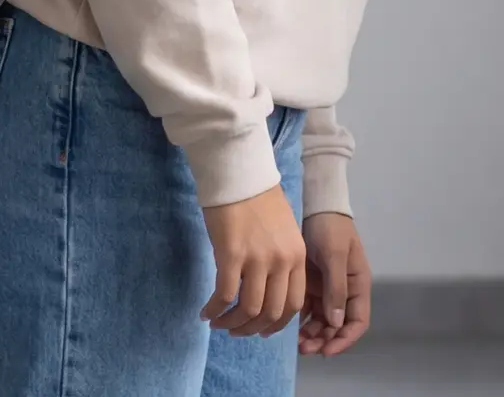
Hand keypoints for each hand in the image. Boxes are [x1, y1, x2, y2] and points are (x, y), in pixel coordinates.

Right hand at [201, 185, 305, 337]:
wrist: (239, 173)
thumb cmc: (258, 199)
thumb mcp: (282, 232)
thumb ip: (280, 261)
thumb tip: (264, 290)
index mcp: (298, 256)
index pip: (294, 303)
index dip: (277, 324)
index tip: (261, 329)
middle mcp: (282, 261)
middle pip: (272, 313)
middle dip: (252, 329)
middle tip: (236, 330)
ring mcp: (258, 259)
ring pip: (249, 309)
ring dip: (232, 323)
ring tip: (218, 323)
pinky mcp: (232, 255)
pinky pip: (225, 295)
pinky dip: (214, 309)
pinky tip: (205, 312)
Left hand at [299, 211, 372, 355]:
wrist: (315, 206)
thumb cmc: (330, 229)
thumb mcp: (335, 256)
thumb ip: (336, 289)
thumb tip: (336, 322)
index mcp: (357, 286)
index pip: (357, 322)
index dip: (344, 340)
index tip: (326, 351)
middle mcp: (344, 292)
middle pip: (338, 326)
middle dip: (323, 340)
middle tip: (303, 348)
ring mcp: (327, 290)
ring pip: (321, 322)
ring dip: (311, 334)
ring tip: (294, 341)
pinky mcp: (311, 286)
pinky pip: (307, 310)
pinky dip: (299, 321)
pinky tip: (284, 324)